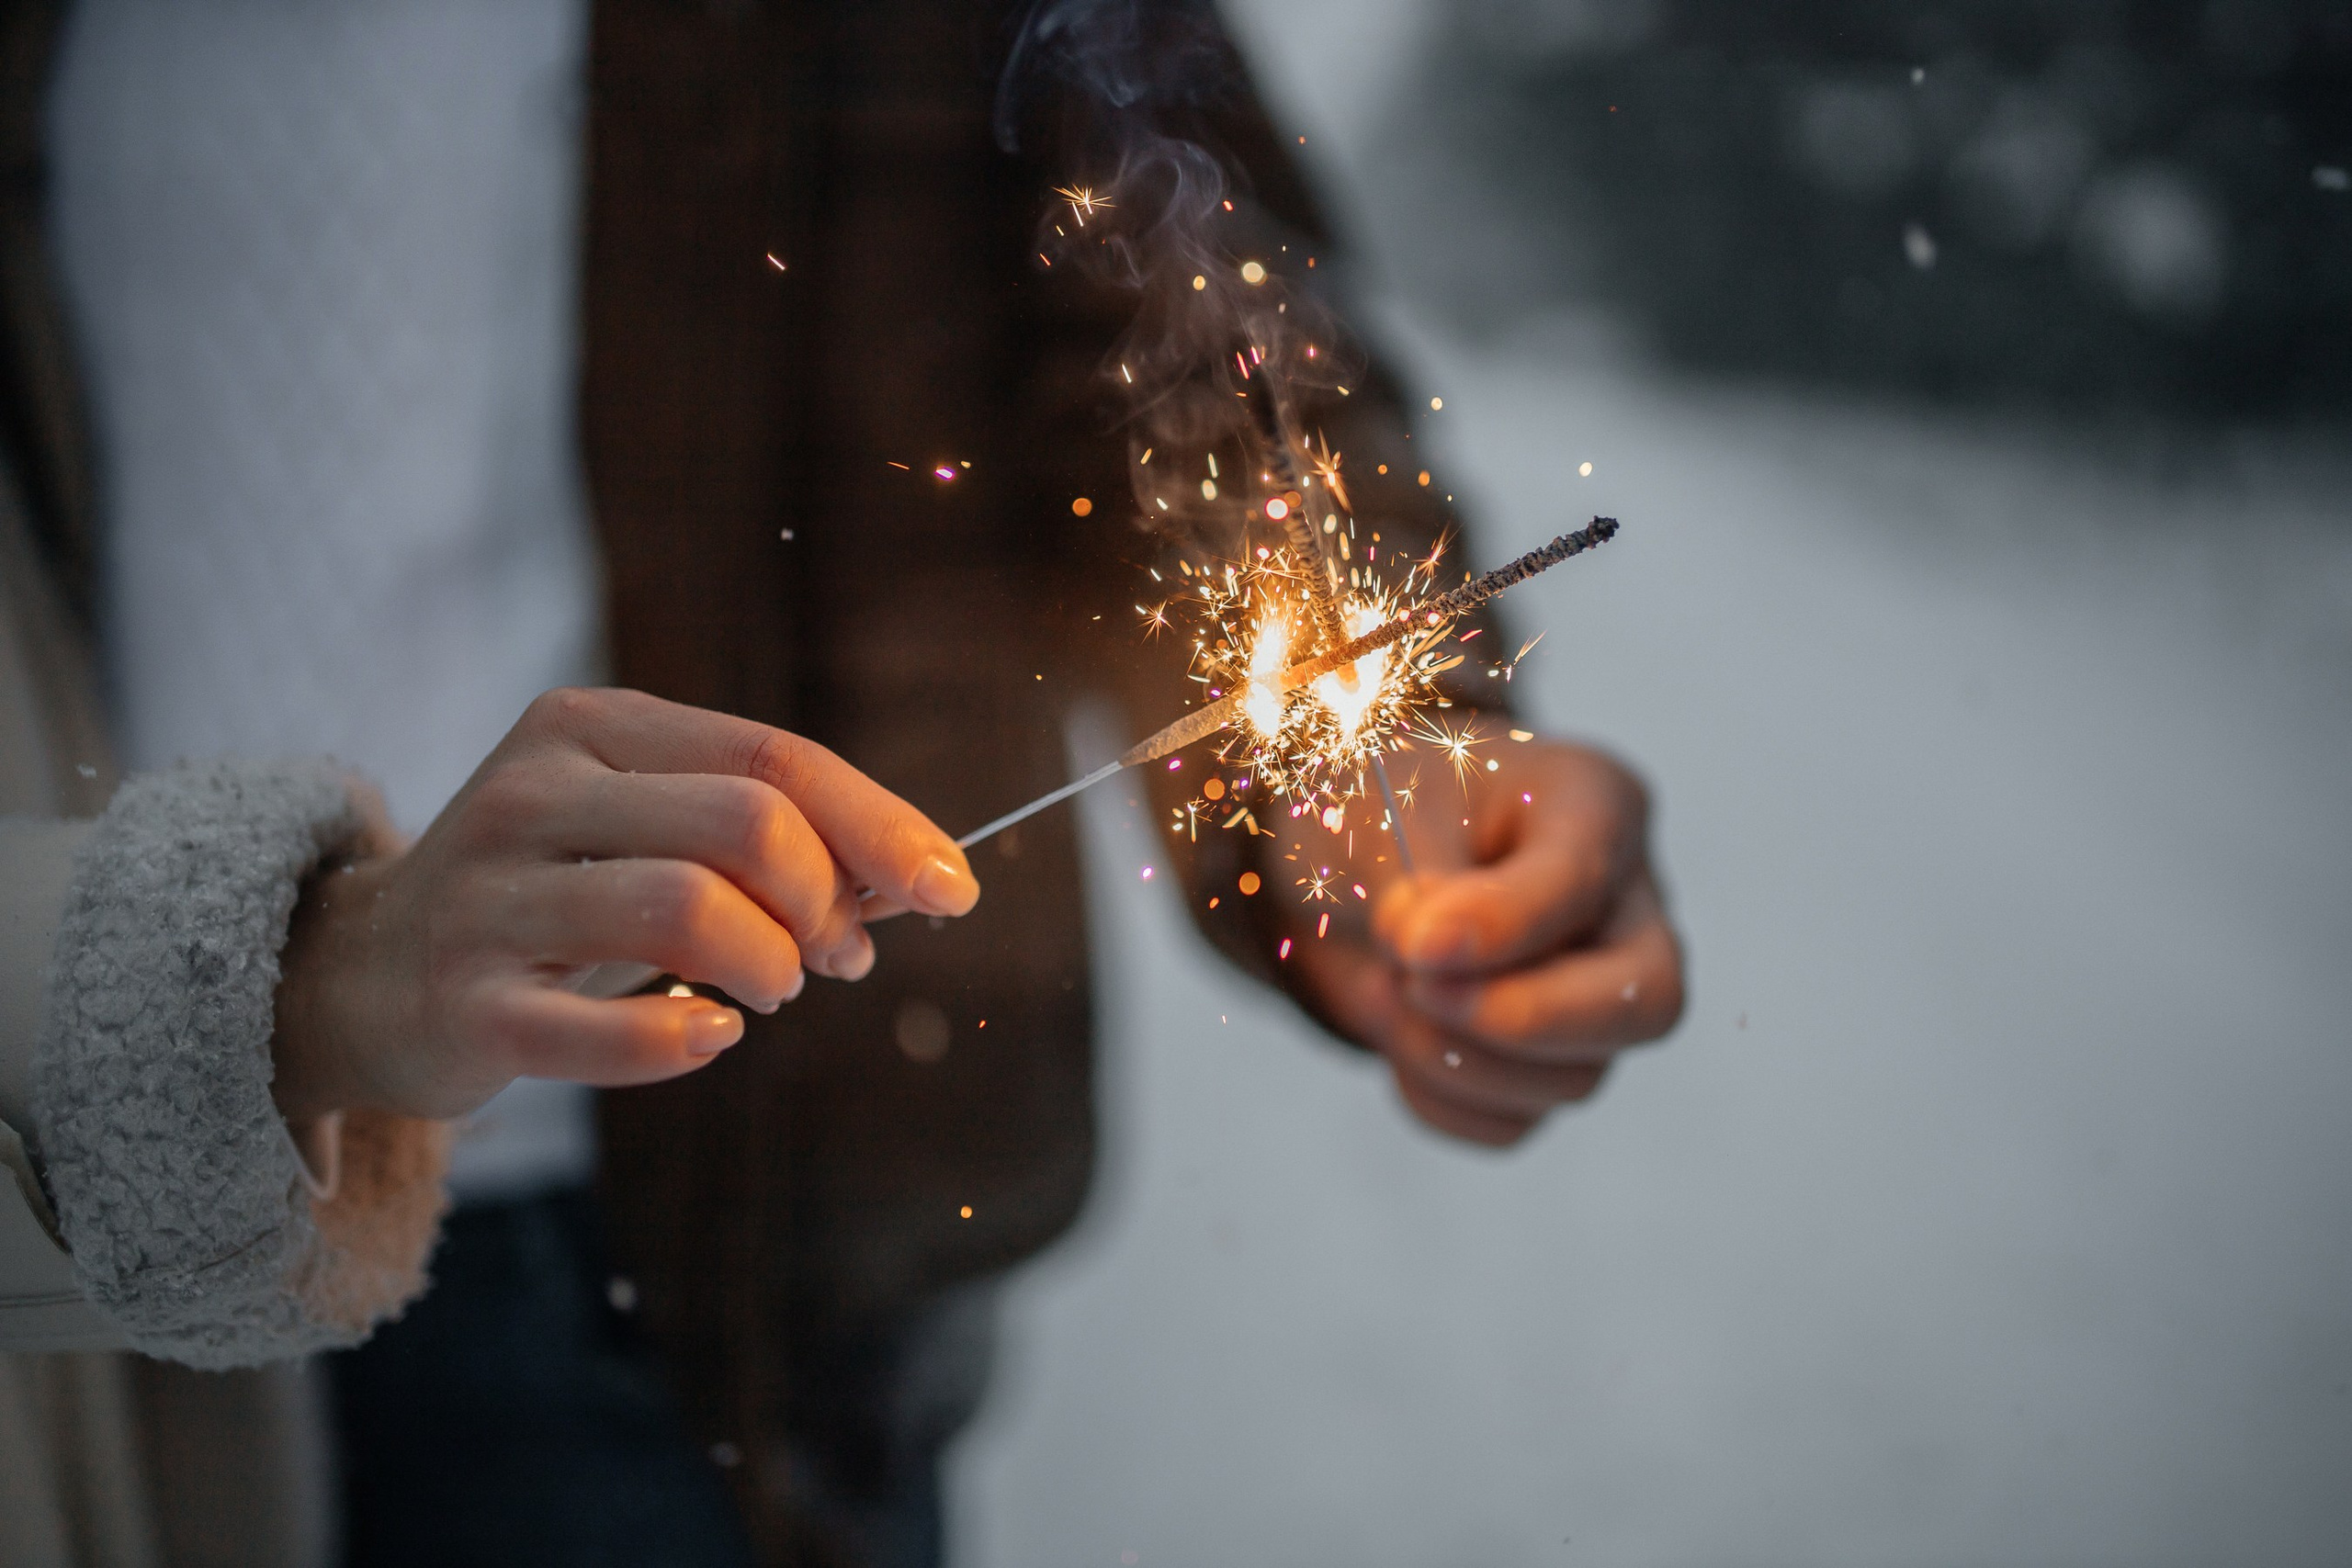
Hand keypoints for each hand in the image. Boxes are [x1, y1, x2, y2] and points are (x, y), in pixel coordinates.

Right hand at [271, 687, 979, 1121]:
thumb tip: (914, 878)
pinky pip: (602, 1025)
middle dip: (824, 900)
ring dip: (769, 964)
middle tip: (832, 959)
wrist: (364, 978)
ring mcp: (489, 898)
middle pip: (745, 822)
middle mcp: (532, 792)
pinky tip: (713, 1034)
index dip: (880, 826)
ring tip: (770, 992)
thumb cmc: (549, 898)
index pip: (773, 757)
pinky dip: (684, 1038)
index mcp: (591, 729)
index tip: (949, 890)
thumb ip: (764, 835)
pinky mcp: (464, 1005)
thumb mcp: (641, 829)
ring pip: (687, 907)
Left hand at [1285, 737, 1682, 1145]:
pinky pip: (1512, 1122)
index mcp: (1593, 804)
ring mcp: (1594, 995)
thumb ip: (1413, 886)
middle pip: (1645, 1003)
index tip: (1414, 946)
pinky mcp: (1546, 1065)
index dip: (1502, 927)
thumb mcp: (1379, 815)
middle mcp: (1619, 906)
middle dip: (1520, 1018)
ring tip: (1383, 986)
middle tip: (1413, 987)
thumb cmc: (1378, 811)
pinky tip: (1398, 1033)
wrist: (1340, 863)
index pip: (1586, 881)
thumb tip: (1430, 957)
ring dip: (1453, 1055)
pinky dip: (1438, 1095)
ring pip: (1573, 1079)